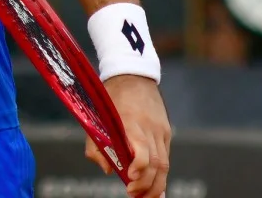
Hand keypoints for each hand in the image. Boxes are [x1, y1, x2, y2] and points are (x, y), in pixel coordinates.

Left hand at [86, 75, 170, 197]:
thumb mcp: (96, 118)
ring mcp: (161, 130)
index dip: (139, 167)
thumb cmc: (110, 98)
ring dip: (157, 185)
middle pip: (157, 163)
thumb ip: (96, 145)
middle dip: (148, 185)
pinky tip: (154, 186)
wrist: (133, 75)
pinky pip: (166, 156)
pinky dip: (161, 174)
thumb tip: (108, 170)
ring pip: (165, 163)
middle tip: (134, 196)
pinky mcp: (166, 131)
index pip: (143, 149)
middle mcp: (150, 127)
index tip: (130, 179)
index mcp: (131, 122)